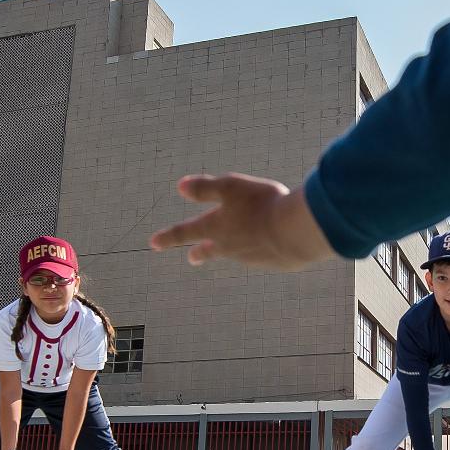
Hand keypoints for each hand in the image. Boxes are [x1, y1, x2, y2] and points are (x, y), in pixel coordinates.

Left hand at [150, 174, 335, 268]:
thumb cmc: (262, 205)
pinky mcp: (273, 263)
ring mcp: (251, 258)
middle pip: (209, 250)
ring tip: (236, 244)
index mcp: (215, 227)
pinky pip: (261, 255)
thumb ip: (205, 188)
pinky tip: (270, 242)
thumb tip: (180, 186)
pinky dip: (260, 248)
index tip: (153, 244)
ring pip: (236, 253)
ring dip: (232, 249)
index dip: (168, 237)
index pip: (185, 232)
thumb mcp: (231, 187)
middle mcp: (229, 247)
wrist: (296, 232)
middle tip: (192, 258)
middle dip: (200, 252)